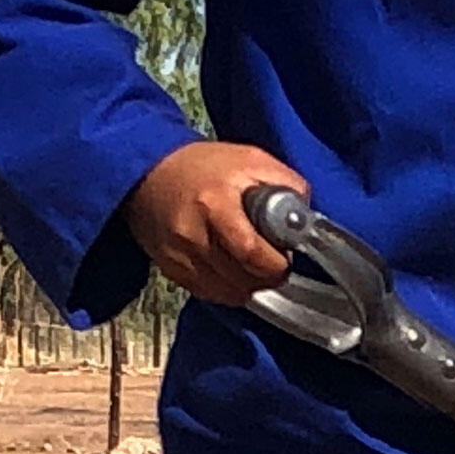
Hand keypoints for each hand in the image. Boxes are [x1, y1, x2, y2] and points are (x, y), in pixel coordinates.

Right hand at [124, 141, 308, 306]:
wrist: (148, 173)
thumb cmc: (205, 166)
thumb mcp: (251, 159)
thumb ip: (285, 183)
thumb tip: (306, 216)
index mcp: (216, 203)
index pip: (251, 252)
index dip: (277, 261)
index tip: (287, 254)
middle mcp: (193, 235)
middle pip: (242, 278)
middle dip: (268, 276)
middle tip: (276, 261)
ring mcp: (179, 256)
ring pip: (228, 292)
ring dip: (250, 285)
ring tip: (255, 263)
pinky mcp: (171, 270)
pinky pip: (209, 294)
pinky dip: (228, 288)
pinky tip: (233, 269)